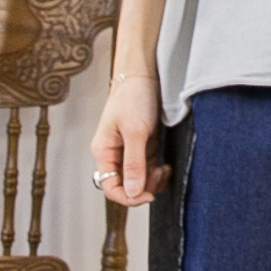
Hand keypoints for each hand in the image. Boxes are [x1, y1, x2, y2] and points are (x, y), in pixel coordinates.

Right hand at [90, 76, 171, 205]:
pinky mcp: (144, 145)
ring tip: (165, 170)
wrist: (144, 74)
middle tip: (160, 176)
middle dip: (143, 187)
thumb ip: (134, 163)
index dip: (128, 196)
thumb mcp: (135, 131)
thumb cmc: (134, 97)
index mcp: (104, 151)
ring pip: (139, 179)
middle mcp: (115, 154)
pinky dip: (158, 172)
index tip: (148, 195)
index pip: (110, 186)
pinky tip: (166, 166)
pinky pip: (149, 168)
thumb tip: (132, 192)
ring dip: (153, 180)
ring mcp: (130, 150)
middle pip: (126, 185)